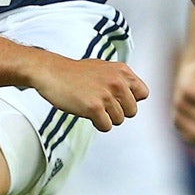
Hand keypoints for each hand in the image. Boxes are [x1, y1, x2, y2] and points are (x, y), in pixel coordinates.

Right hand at [31, 56, 148, 132]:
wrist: (51, 72)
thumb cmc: (74, 72)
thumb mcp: (104, 68)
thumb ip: (120, 79)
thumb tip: (135, 94)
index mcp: (122, 71)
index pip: (143, 94)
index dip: (131, 100)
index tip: (119, 100)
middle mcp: (117, 82)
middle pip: (132, 111)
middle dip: (118, 112)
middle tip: (103, 105)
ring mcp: (106, 95)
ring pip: (119, 120)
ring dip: (106, 118)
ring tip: (92, 106)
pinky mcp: (94, 107)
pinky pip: (106, 126)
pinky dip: (98, 124)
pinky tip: (88, 114)